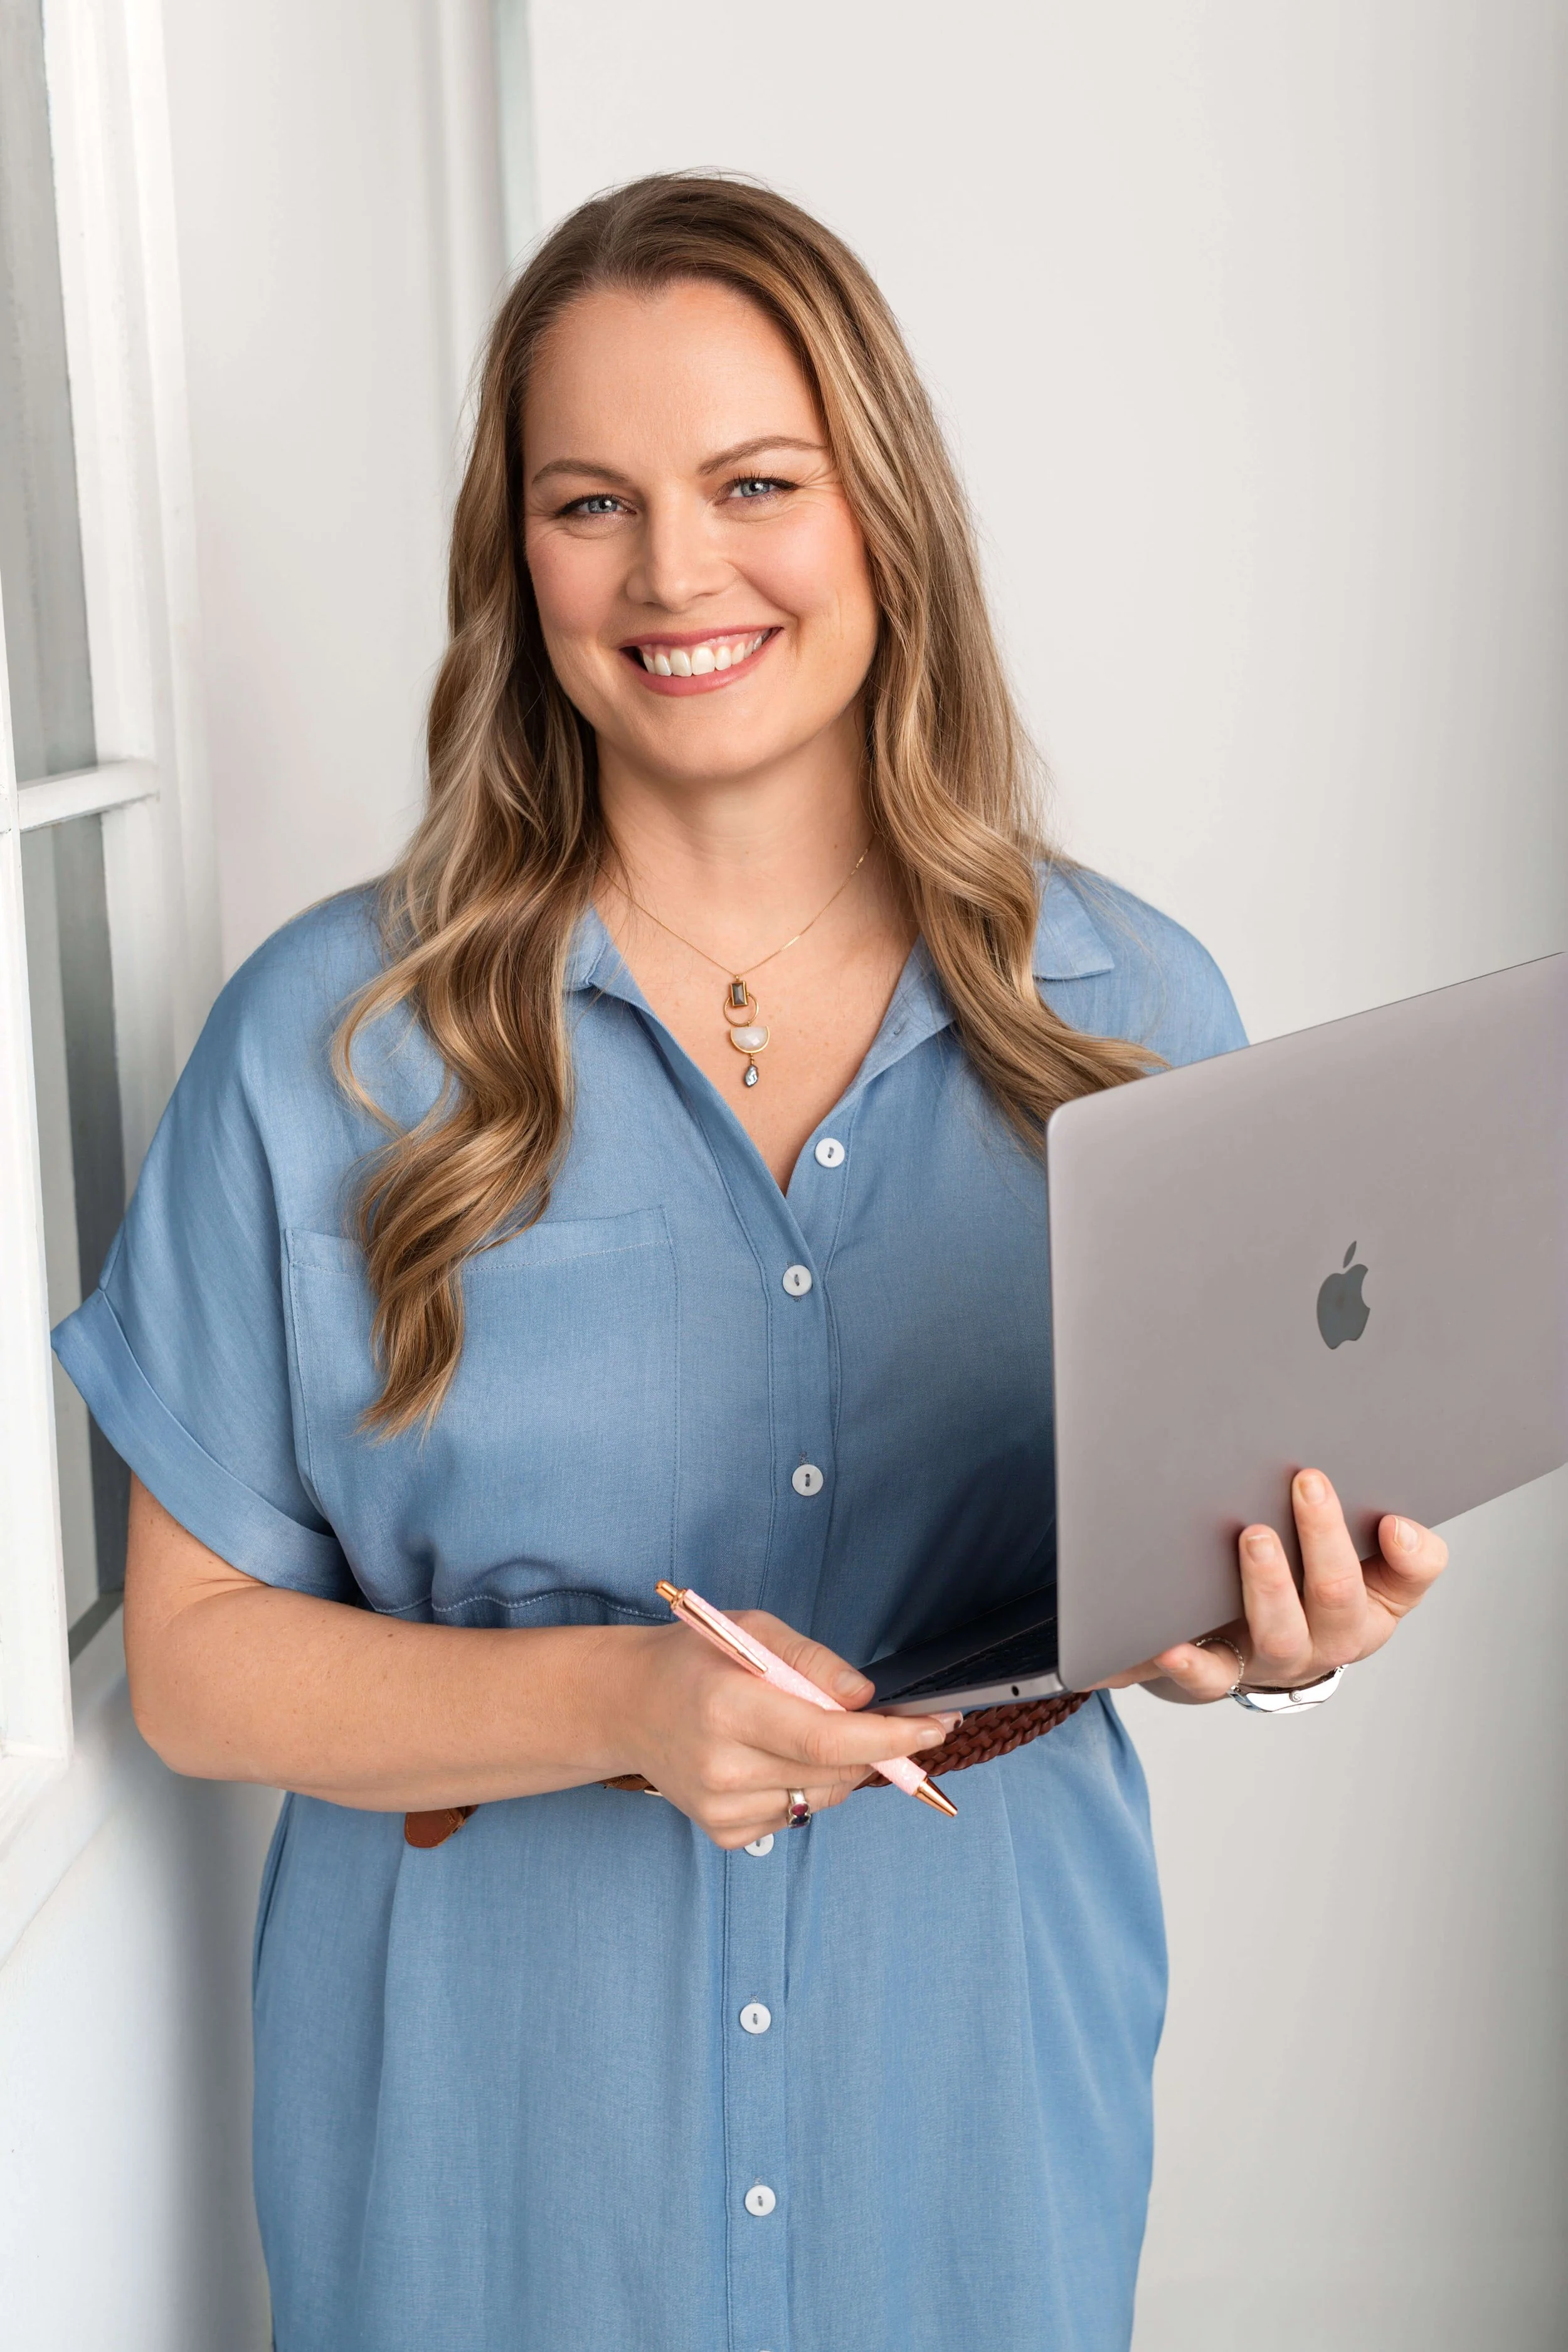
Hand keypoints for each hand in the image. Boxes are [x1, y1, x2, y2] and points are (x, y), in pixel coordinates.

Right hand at [615, 1609, 958, 1847]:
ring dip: (838, 1768)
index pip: (826, 1739)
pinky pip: (794, 1817)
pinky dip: (803, 1788)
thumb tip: (866, 1699)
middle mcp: (723, 1766)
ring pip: (821, 1799)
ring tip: (800, 1729)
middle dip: (877, 1749)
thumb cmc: (692, 1661)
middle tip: (888, 1722)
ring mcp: (720, 1807)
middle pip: (834, 1774)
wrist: (627, 1706)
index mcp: (729, 1707)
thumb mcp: (752, 1631)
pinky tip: (771, 1758)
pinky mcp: (723, 1832)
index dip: (889, 1739)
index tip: (935, 1727)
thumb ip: (813, 1661)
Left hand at [1103, 1468, 1448, 1704]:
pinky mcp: (1224, 1673)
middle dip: (1323, 1538)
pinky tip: (1167, 1643)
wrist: (1246, 1649)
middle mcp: (1332, 1637)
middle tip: (1307, 1484)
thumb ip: (1367, 1522)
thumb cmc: (1302, 1582)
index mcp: (1373, 1600)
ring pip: (1280, 1633)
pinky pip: (1209, 1676)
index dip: (1409, 1554)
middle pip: (1338, 1595)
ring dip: (1269, 1584)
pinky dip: (1188, 1662)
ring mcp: (1277, 1659)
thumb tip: (1391, 1514)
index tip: (1391, 1521)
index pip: (1409, 1578)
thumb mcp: (1350, 1557)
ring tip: (1254, 1537)